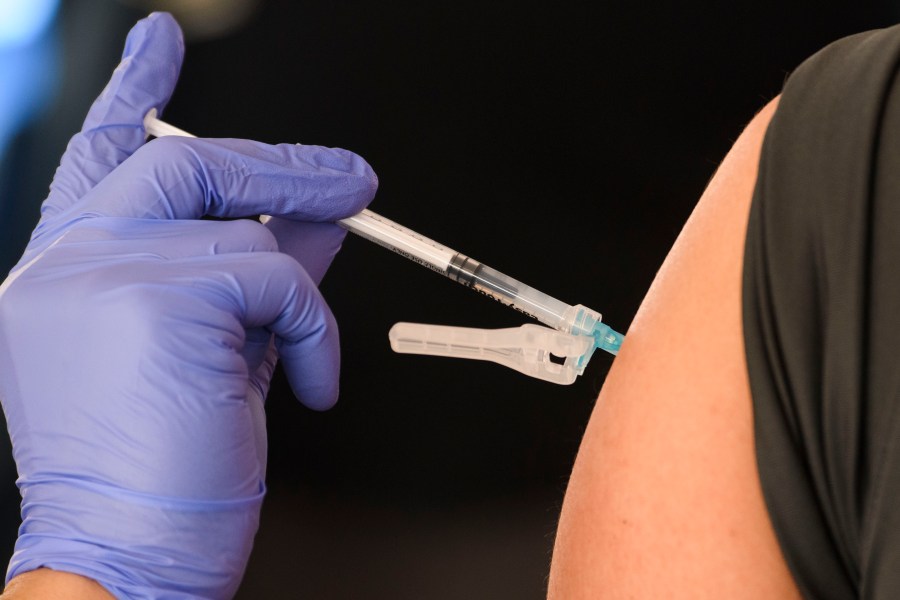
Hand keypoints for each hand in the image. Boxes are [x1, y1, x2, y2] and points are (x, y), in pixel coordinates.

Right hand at [0, 12, 376, 597]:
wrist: (127, 559)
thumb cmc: (163, 468)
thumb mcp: (208, 354)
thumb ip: (247, 275)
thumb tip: (314, 216)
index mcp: (66, 277)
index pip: (96, 161)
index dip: (130, 97)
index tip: (159, 43)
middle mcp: (68, 264)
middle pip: (182, 165)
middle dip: (281, 165)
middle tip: (355, 178)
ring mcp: (104, 273)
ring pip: (244, 229)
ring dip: (303, 286)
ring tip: (311, 351)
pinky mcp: (160, 295)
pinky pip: (278, 278)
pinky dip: (313, 330)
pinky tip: (311, 385)